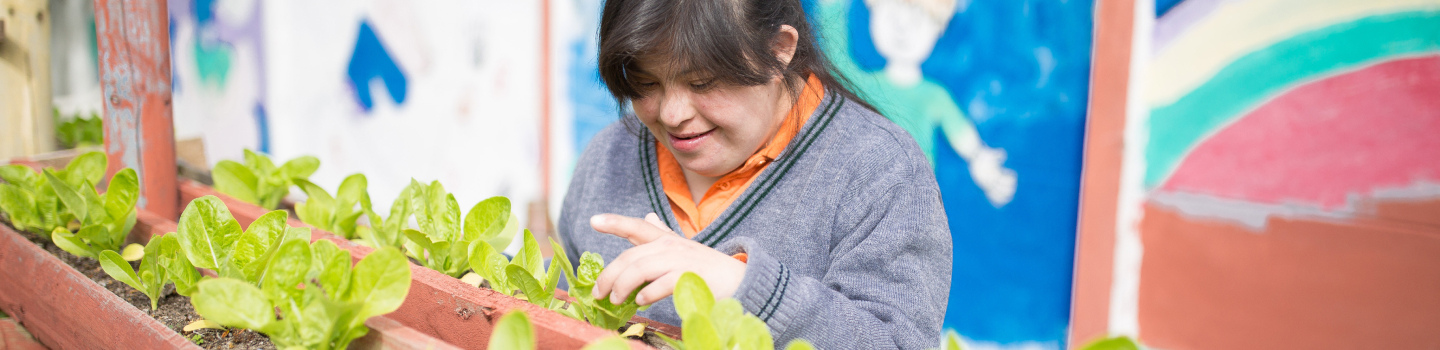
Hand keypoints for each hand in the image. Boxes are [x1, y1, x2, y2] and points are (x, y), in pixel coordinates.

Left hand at [589, 213, 745, 305]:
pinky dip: (646, 294)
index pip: (637, 227)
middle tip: (597, 293)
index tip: (593, 220)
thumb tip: (647, 216)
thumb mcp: (683, 248)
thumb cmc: (707, 268)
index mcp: (666, 239)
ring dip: (622, 286)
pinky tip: (641, 301)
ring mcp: (679, 261)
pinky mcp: (688, 278)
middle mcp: (670, 247)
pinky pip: (659, 285)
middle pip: (630, 256)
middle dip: (609, 275)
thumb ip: (662, 234)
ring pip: (640, 270)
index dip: (614, 223)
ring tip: (615, 301)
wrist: (740, 281)